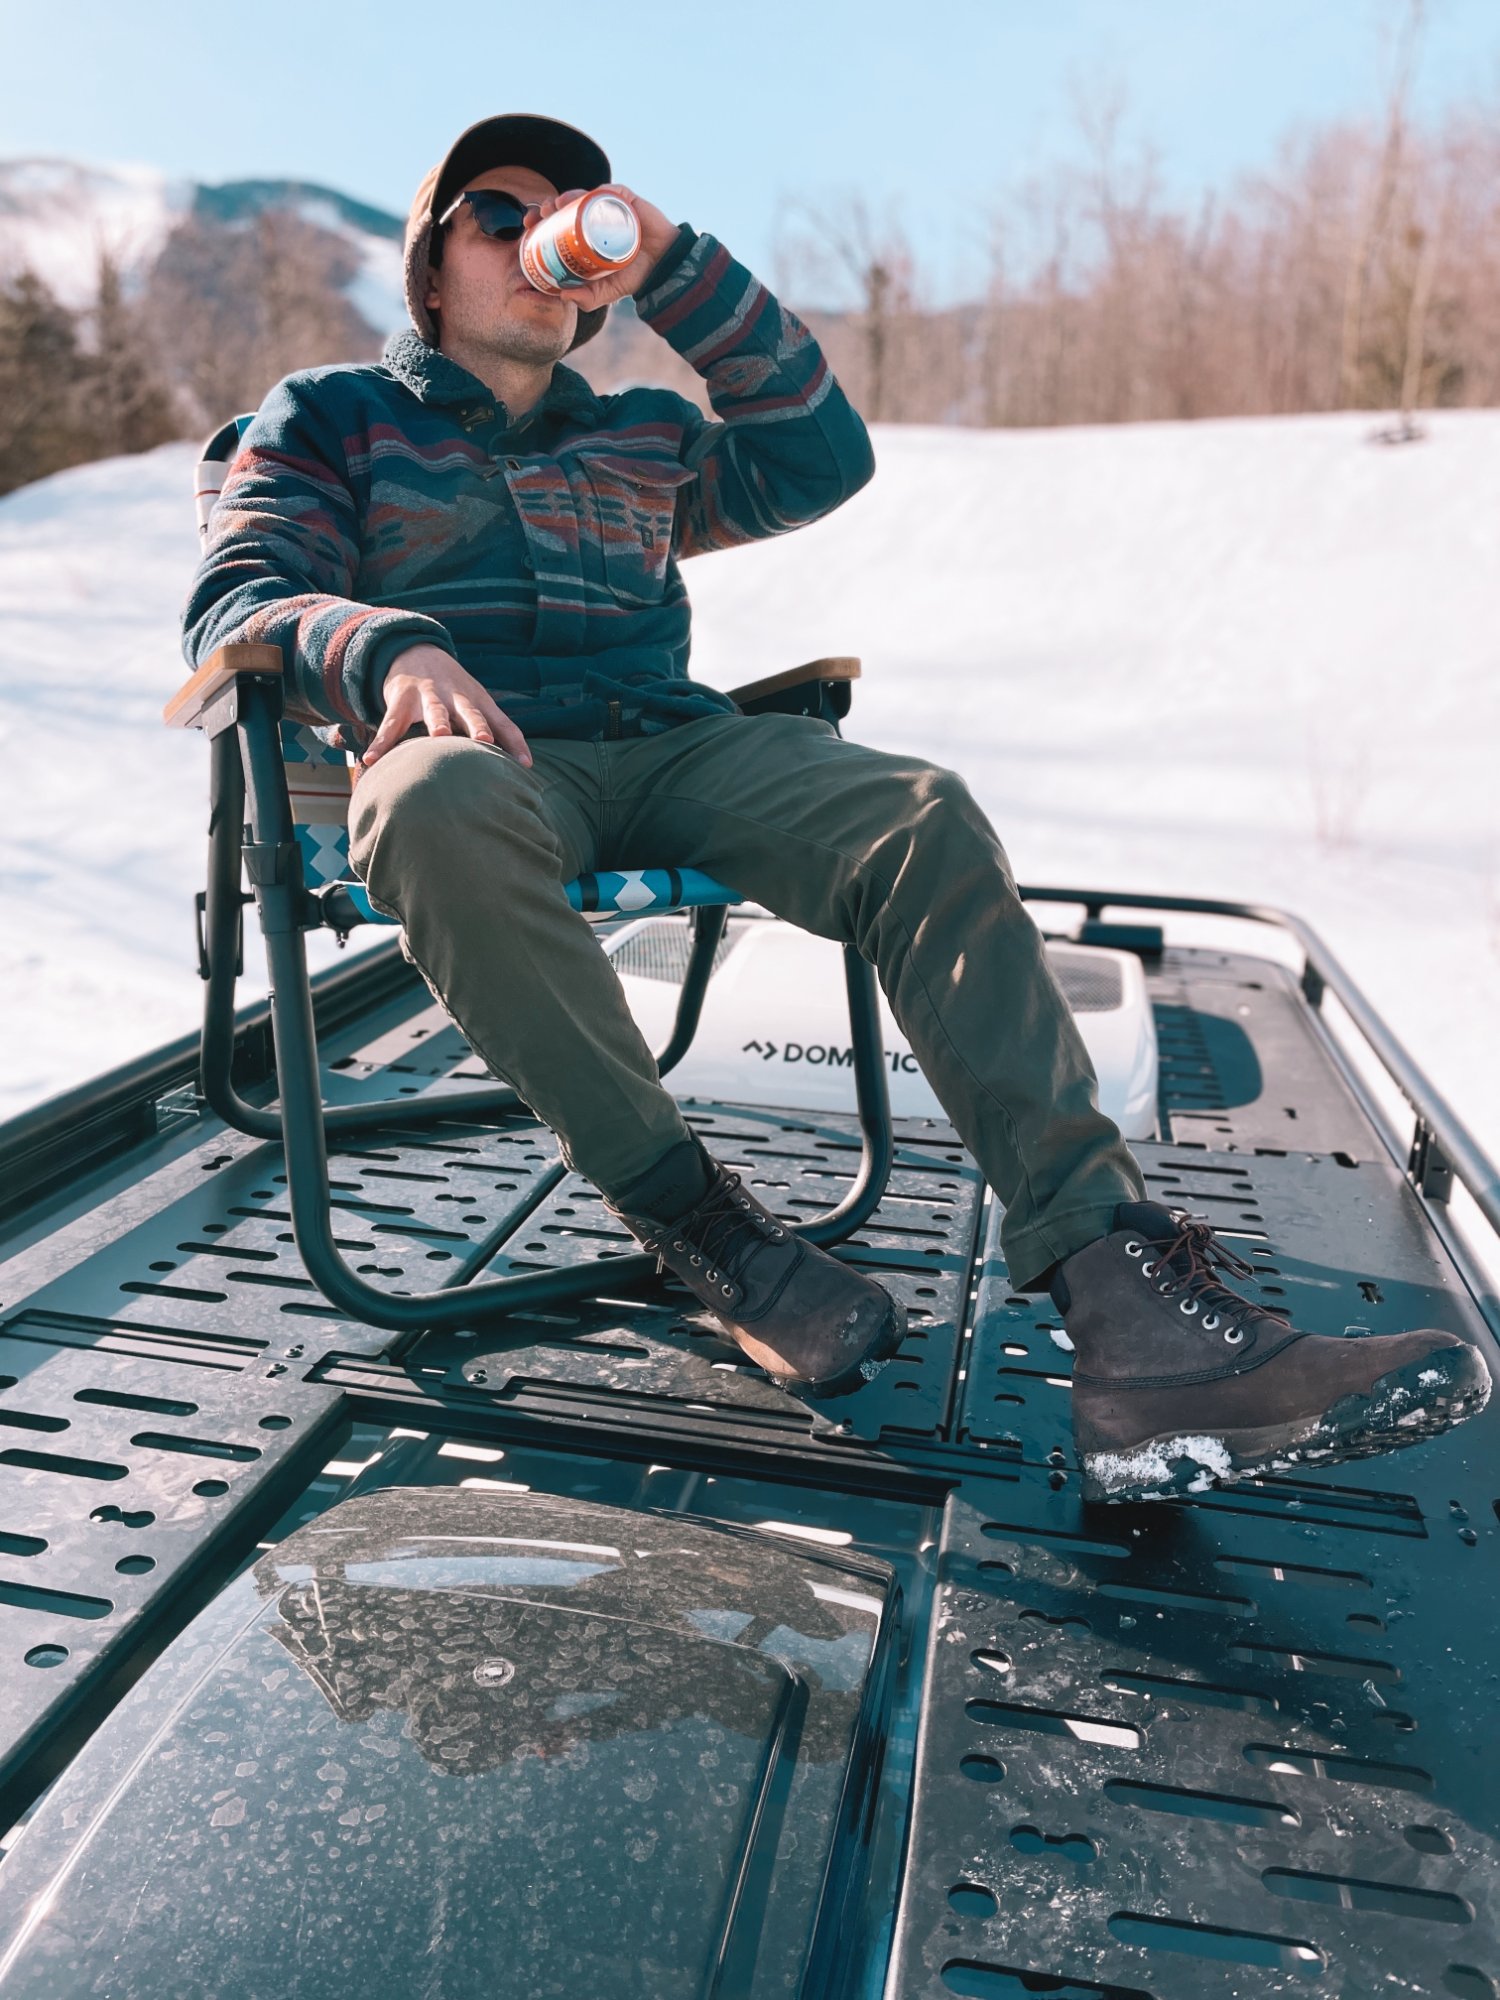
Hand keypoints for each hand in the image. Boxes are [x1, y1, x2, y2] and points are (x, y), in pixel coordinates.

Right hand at [362, 643, 530, 768]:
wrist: (415, 651)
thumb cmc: (454, 690)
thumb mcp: (477, 704)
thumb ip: (501, 731)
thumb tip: (528, 765)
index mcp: (477, 701)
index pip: (501, 721)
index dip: (513, 741)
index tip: (525, 764)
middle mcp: (455, 697)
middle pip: (470, 713)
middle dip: (477, 726)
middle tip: (485, 740)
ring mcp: (427, 695)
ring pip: (434, 711)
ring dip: (437, 722)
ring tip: (440, 736)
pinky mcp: (400, 699)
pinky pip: (390, 724)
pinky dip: (381, 743)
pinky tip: (371, 760)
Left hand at [525, 184, 679, 312]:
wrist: (665, 269)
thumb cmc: (634, 277)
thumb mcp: (606, 292)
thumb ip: (587, 298)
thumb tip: (562, 296)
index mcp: (584, 236)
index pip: (556, 225)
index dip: (540, 222)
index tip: (528, 226)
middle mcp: (593, 219)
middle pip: (565, 207)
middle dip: (548, 207)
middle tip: (539, 214)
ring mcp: (609, 208)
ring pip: (582, 197)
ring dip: (566, 197)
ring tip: (556, 205)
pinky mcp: (626, 200)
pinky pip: (609, 193)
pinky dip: (595, 192)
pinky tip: (583, 198)